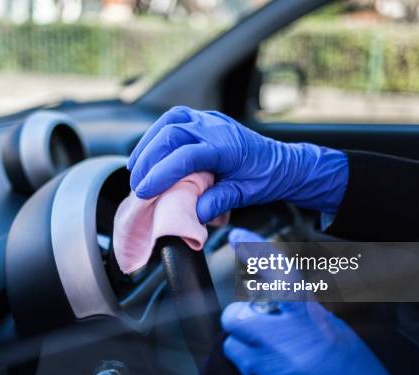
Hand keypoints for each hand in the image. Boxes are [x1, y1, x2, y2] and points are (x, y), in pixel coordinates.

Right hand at [128, 106, 347, 222]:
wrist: (282, 162)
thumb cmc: (265, 178)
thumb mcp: (245, 194)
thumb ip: (220, 201)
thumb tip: (194, 212)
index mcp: (228, 146)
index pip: (186, 155)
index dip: (162, 173)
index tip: (145, 191)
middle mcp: (217, 127)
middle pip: (172, 133)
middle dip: (149, 159)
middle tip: (137, 184)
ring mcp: (210, 119)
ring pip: (169, 121)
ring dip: (148, 143)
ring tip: (136, 168)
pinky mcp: (204, 119)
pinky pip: (174, 119)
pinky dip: (157, 135)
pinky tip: (149, 151)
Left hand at [222, 228, 412, 374]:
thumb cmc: (356, 374)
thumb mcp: (334, 332)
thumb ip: (301, 312)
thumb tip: (272, 294)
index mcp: (310, 325)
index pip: (279, 278)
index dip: (257, 252)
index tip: (238, 235)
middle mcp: (287, 348)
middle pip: (235, 317)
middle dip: (242, 318)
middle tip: (261, 326)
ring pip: (235, 349)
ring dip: (250, 351)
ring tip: (280, 362)